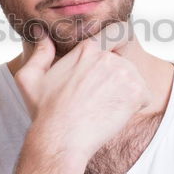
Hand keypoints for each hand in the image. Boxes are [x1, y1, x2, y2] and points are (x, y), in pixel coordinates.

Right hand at [13, 21, 152, 158]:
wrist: (61, 139)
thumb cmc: (44, 112)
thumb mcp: (29, 78)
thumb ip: (40, 53)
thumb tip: (42, 34)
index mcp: (87, 49)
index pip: (113, 35)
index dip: (118, 42)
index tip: (118, 54)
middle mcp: (108, 56)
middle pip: (122, 63)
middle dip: (115, 78)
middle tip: (98, 99)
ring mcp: (124, 73)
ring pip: (134, 79)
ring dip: (125, 93)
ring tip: (103, 108)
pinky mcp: (137, 92)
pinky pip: (145, 95)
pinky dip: (135, 106)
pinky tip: (115, 115)